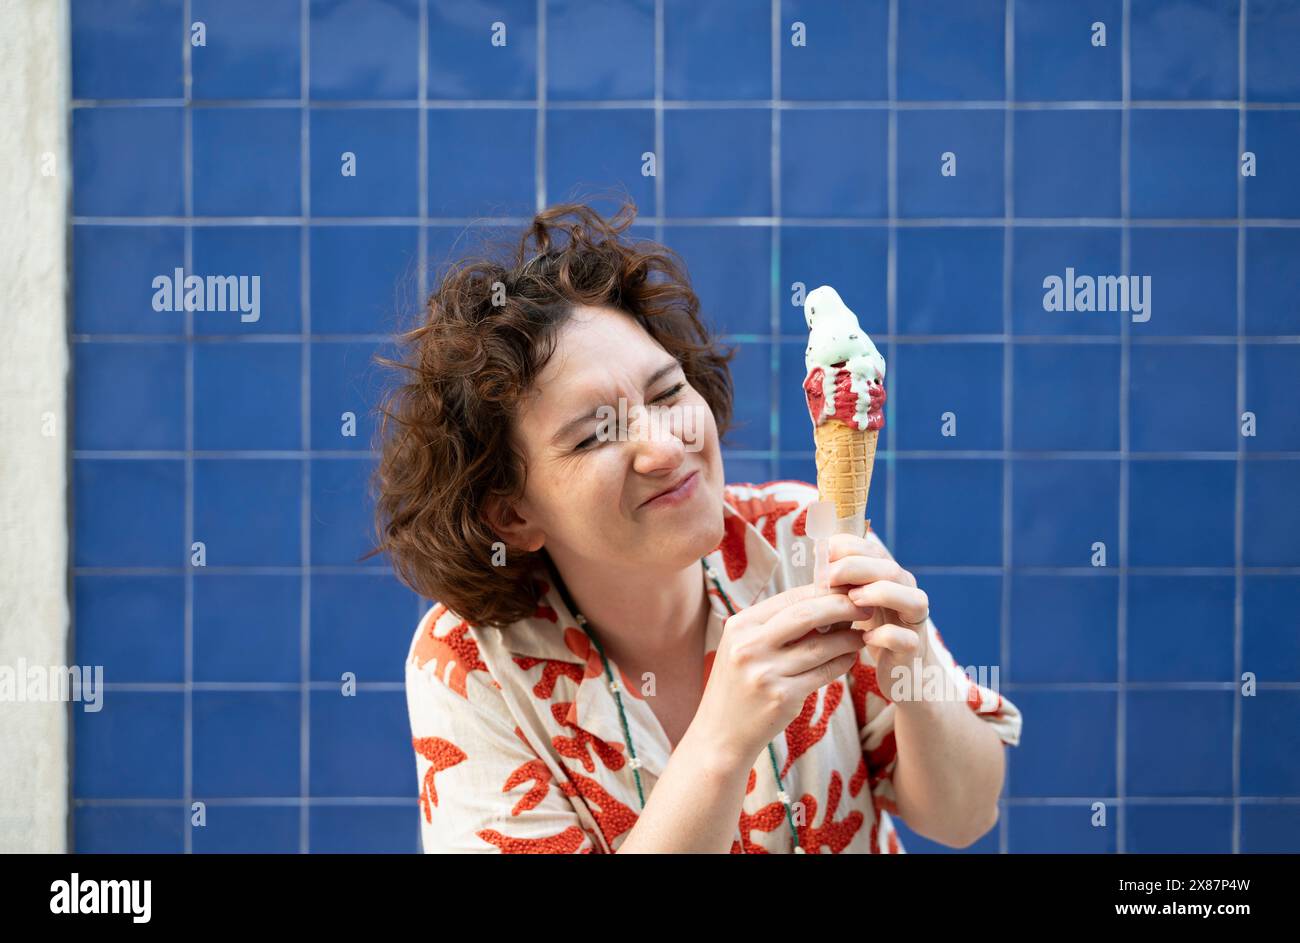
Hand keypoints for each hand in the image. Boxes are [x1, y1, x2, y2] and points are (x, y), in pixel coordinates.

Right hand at [697, 581, 874, 763]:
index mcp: (740, 625)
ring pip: (821, 646)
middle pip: (807, 615)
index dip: (822, 591)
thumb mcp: (745, 647)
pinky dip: (843, 662)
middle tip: (865, 607)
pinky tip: (850, 657)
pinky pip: (824, 672)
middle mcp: (750, 646)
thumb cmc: (739, 685)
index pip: (789, 598)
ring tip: (861, 635)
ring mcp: (766, 672)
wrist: (720, 734)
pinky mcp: (783, 697)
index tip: (846, 591)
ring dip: (848, 638)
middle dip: (842, 607)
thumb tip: (825, 601)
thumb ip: (777, 625)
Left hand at [822, 533, 929, 686]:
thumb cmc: (870, 628)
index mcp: (890, 576)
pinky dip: (886, 635)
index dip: (849, 547)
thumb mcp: (853, 600)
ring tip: (853, 599)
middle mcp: (907, 592)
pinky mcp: (913, 647)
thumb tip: (817, 556)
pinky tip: (865, 638)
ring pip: (911, 599)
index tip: (822, 554)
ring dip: (880, 594)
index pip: (875, 550)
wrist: (899, 669)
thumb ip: (841, 580)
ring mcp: (913, 620)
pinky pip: (905, 638)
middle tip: (828, 578)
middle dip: (856, 568)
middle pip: (891, 569)